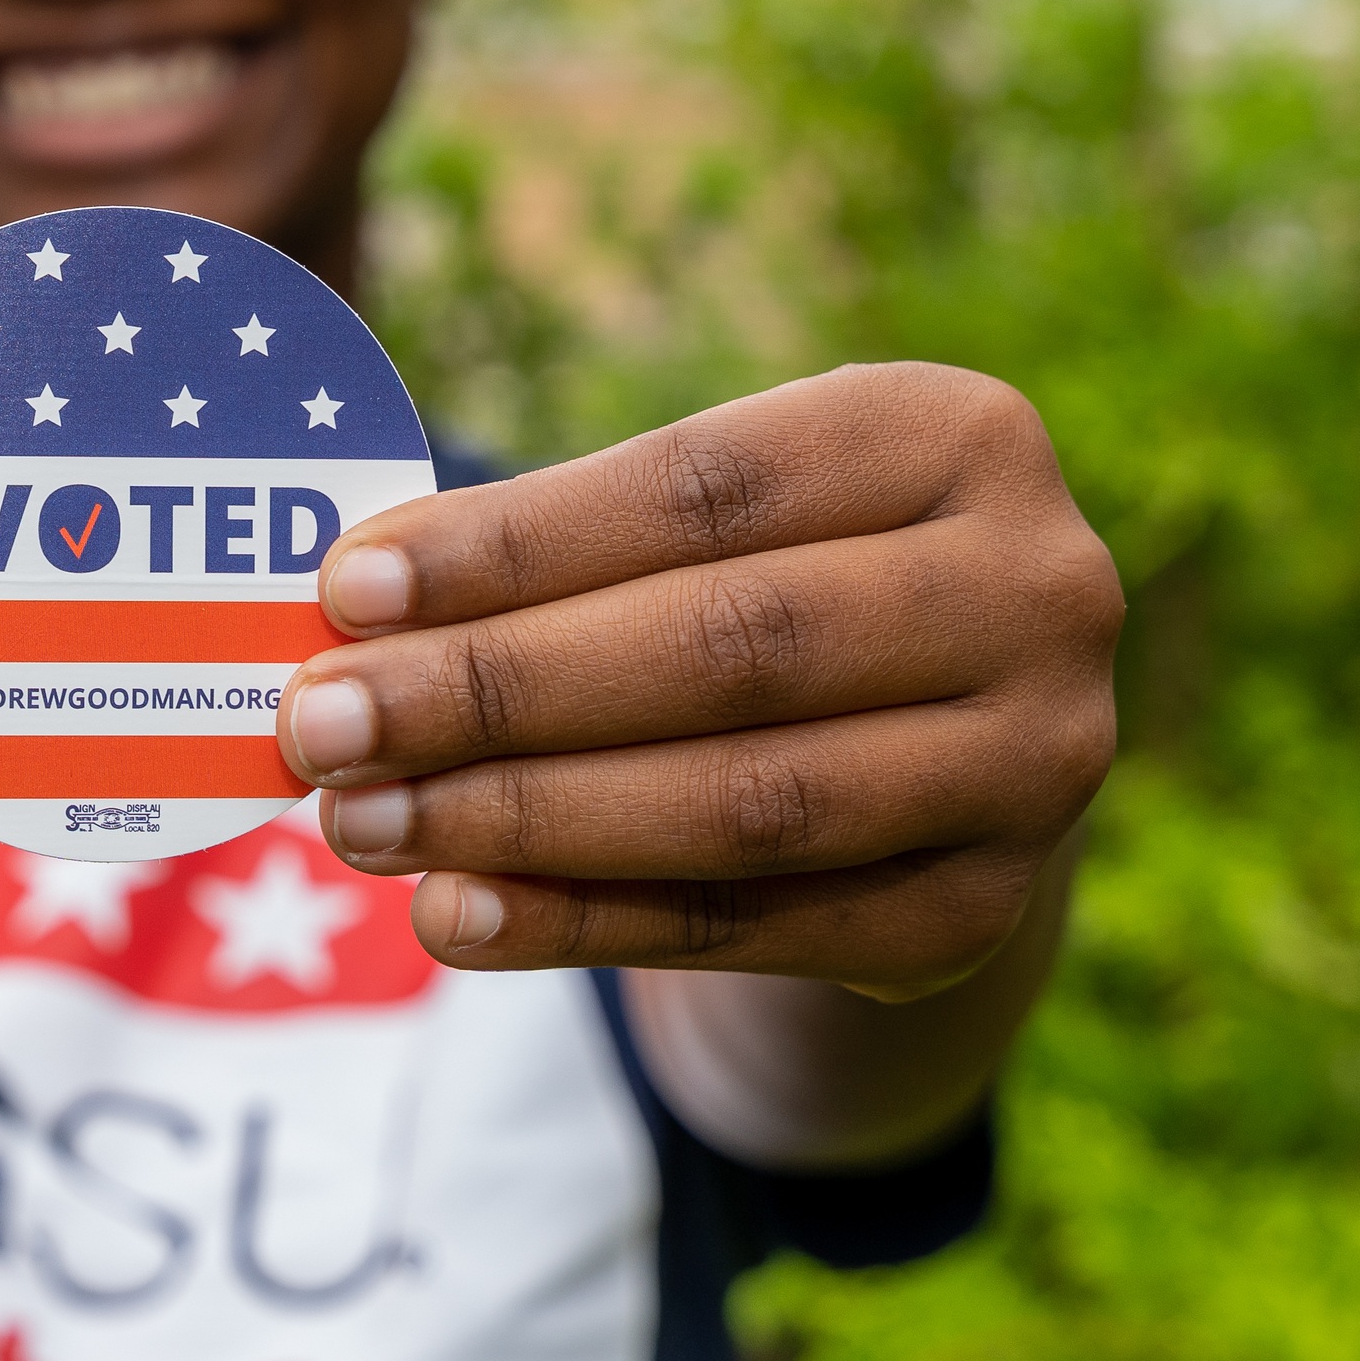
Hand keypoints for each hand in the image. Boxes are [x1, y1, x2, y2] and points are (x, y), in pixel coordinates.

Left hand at [278, 363, 1118, 997]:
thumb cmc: (779, 576)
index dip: (519, 542)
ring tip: (363, 821)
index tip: (348, 587)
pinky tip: (457, 913)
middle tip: (322, 723)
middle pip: (730, 648)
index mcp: (960, 433)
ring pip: (747, 802)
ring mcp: (1034, 763)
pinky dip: (590, 924)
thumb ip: (565, 548)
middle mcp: (1038, 591)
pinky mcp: (984, 909)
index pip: (708, 489)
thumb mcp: (718, 515)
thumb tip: (350, 605)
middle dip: (500, 691)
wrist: (945, 735)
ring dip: (526, 819)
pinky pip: (757, 927)